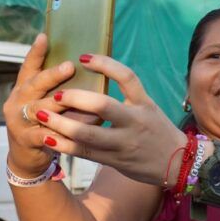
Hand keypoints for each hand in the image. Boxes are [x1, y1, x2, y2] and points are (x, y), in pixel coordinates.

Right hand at [4, 34, 74, 177]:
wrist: (27, 157)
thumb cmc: (44, 123)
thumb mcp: (45, 101)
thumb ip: (57, 87)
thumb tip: (85, 65)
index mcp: (24, 87)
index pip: (29, 66)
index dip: (36, 52)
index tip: (45, 37)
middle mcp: (18, 100)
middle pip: (34, 84)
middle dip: (52, 76)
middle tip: (69, 66)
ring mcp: (19, 120)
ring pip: (42, 109)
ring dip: (64, 104)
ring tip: (85, 99)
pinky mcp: (26, 139)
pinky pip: (47, 133)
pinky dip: (64, 130)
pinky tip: (80, 128)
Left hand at [33, 54, 187, 184]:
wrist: (178, 163)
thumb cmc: (158, 130)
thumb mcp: (149, 107)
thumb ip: (127, 95)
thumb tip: (96, 75)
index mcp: (144, 103)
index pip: (126, 77)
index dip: (105, 64)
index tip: (82, 57)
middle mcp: (135, 122)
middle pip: (103, 105)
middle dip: (75, 98)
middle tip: (55, 93)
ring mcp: (124, 143)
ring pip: (88, 134)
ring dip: (60, 125)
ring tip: (40, 115)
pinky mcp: (115, 161)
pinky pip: (85, 153)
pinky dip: (64, 145)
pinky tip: (48, 139)